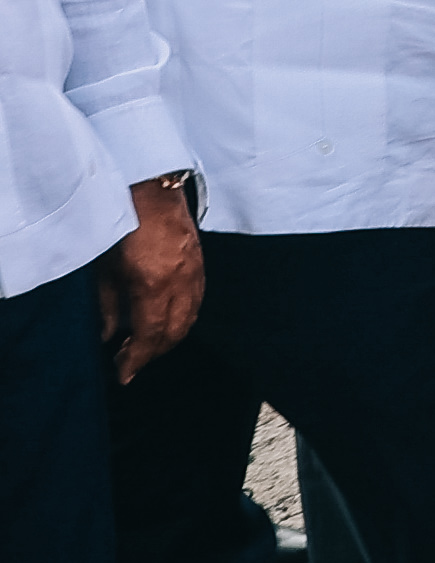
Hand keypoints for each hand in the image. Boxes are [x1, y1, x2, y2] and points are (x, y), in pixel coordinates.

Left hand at [96, 182, 202, 380]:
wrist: (151, 189)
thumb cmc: (122, 225)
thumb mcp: (105, 269)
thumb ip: (107, 305)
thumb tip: (108, 336)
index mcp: (153, 284)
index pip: (149, 335)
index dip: (136, 359)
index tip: (123, 374)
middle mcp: (180, 282)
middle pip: (174, 332)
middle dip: (153, 352)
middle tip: (131, 362)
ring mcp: (195, 272)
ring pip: (190, 319)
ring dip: (170, 337)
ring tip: (147, 345)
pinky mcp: (201, 263)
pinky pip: (197, 301)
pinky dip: (184, 317)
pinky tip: (167, 321)